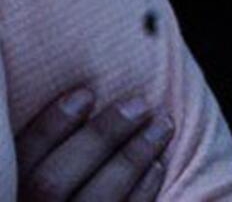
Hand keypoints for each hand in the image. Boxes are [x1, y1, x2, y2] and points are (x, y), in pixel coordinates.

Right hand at [17, 89, 170, 201]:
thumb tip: (87, 93)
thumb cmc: (64, 191)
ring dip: (132, 159)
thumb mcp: (43, 174)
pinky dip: (141, 194)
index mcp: (10, 196)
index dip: (51, 127)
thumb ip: (54, 152)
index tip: (87, 93)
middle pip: (53, 183)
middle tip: (140, 105)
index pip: (22, 163)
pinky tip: (157, 167)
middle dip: (100, 137)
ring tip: (163, 125)